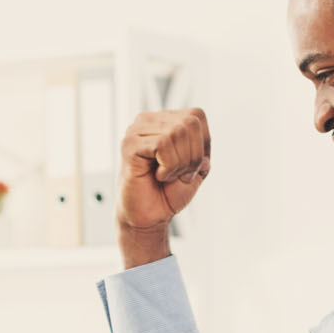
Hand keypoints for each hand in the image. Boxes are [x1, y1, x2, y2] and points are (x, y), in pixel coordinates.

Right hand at [117, 107, 210, 233]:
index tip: (191, 166)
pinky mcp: (129, 145)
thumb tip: (204, 154)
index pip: (197, 115)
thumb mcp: (196, 171)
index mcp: (165, 120)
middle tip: (181, 174)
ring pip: (177, 132)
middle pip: (190, 122)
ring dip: (180, 163)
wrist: (148, 217)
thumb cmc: (167, 193)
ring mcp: (136, 130)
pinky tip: (158, 175)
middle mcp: (149, 120)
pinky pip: (162, 144)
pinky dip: (169, 166)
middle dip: (194, 155)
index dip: (203, 144)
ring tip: (168, 175)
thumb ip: (204, 154)